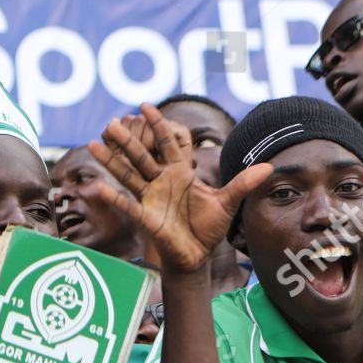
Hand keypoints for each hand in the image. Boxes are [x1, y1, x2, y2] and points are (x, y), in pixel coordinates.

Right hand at [88, 104, 271, 273]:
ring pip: (128, 174)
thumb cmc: (209, 227)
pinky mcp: (146, 217)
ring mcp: (150, 197)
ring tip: (94, 143)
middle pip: (142, 155)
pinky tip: (99, 187)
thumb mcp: (227, 203)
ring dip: (111, 160)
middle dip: (127, 139)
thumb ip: (242, 184)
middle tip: (111, 122)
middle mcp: (161, 181)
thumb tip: (268, 166)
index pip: (168, 143)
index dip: (157, 125)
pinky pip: (128, 204)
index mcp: (180, 173)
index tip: (144, 106)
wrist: (197, 255)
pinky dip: (113, 197)